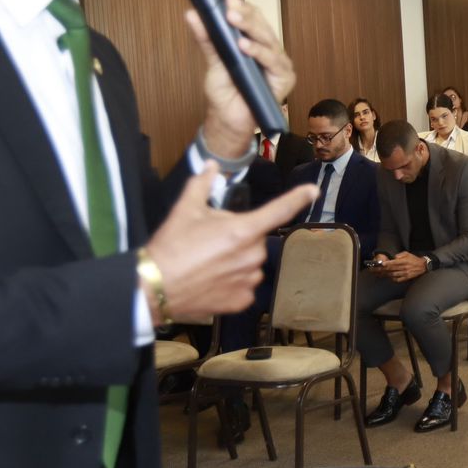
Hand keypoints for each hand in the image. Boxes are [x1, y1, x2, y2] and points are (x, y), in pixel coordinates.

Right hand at [144, 165, 316, 318]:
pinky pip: (245, 285)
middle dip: (239, 237)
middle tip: (211, 241)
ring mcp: (249, 280)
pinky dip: (232, 282)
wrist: (155, 288)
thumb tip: (211, 166)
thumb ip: (202, 183)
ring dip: (237, 261)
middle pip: (256, 239)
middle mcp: (252, 255)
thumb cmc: (171, 248)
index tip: (312, 191)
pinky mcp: (242, 300)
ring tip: (208, 263)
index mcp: (243, 230)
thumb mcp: (185, 209)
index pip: (279, 210)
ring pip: (251, 263)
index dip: (297, 198)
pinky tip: (212, 280)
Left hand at [183, 0, 295, 159]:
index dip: (241, 7)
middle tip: (228, 7)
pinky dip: (258, 52)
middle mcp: (269, 49)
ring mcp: (278, 63)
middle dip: (245, 14)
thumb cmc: (224, 93)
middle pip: (261, 25)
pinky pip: (272, 61)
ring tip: (233, 20)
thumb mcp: (213, 62)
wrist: (228, 121)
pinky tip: (244, 46)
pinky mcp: (284, 78)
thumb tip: (192, 14)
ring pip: (267, 39)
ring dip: (250, 28)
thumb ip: (207, 39)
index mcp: (255, 42)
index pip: (252, 17)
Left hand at [382, 251, 427, 281]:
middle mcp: (404, 268)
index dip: (388, 263)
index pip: (394, 262)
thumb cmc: (414, 259)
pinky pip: (398, 279)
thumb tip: (394, 257)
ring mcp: (405, 273)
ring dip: (387, 274)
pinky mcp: (406, 278)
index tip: (382, 264)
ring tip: (381, 274)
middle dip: (384, 269)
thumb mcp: (407, 254)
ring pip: (394, 275)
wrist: (422, 266)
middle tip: (378, 269)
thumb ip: (400, 255)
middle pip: (392, 269)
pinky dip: (393, 279)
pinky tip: (390, 277)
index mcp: (404, 261)